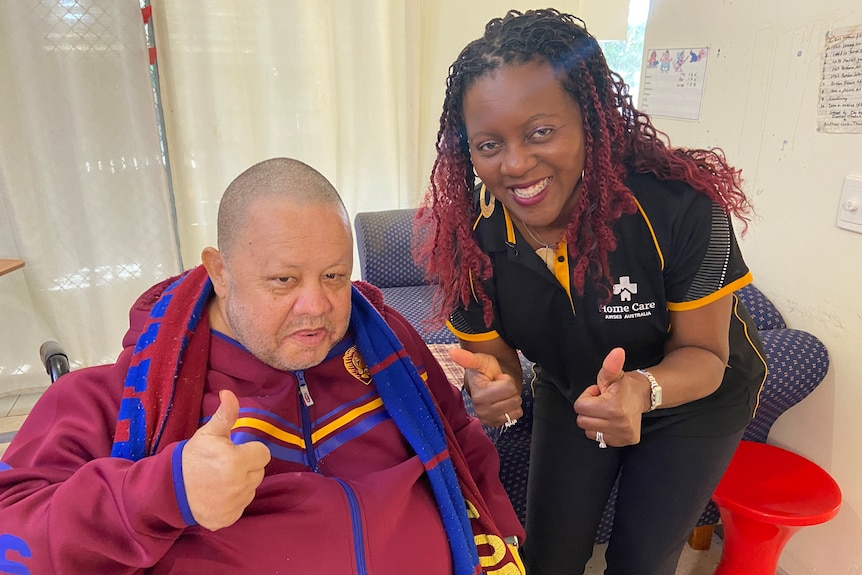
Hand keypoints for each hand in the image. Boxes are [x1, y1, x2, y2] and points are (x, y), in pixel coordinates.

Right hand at [182, 389, 271, 530]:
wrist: (169, 489)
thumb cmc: (192, 458)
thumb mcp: (208, 434)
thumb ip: (225, 414)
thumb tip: (229, 393)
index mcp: (237, 462)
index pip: (263, 454)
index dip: (249, 450)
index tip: (234, 451)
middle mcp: (239, 485)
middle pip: (259, 472)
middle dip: (246, 466)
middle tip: (225, 465)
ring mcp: (234, 505)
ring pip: (251, 489)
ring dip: (241, 483)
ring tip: (220, 479)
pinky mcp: (228, 519)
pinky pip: (241, 506)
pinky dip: (233, 501)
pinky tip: (217, 494)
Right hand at [448, 347, 521, 426]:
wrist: (486, 381)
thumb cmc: (484, 369)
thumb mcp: (479, 360)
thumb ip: (468, 358)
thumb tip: (452, 351)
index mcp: (479, 396)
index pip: (508, 387)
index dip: (505, 380)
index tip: (495, 379)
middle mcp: (482, 411)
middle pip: (514, 398)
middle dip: (509, 390)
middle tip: (498, 386)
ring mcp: (488, 419)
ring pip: (516, 407)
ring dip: (511, 398)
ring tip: (500, 393)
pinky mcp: (495, 424)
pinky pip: (516, 415)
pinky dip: (513, 408)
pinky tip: (502, 402)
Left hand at [573, 347, 646, 446]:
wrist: (643, 396)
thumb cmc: (624, 385)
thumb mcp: (613, 374)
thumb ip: (610, 365)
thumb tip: (617, 352)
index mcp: (613, 408)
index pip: (580, 407)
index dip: (587, 397)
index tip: (599, 393)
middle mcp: (619, 424)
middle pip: (582, 421)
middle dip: (589, 409)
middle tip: (602, 402)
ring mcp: (622, 435)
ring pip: (589, 431)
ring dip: (594, 420)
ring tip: (606, 410)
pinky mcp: (624, 441)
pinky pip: (599, 438)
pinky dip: (601, 429)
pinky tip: (611, 420)